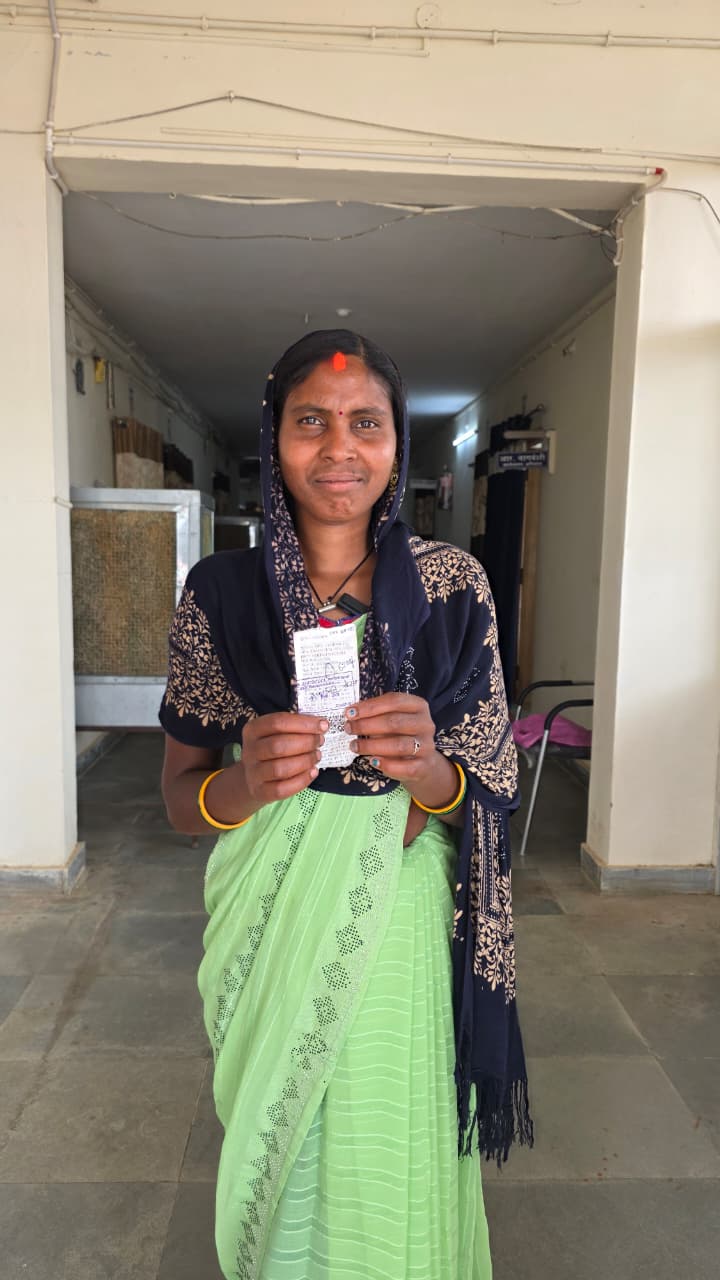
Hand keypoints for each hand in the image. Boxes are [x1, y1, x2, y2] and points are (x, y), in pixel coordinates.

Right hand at [241, 712, 327, 804]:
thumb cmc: (271, 750)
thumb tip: (320, 724)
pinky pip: (281, 789)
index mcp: (253, 730)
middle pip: (278, 745)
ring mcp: (253, 773)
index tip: (323, 725)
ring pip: (280, 769)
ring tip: (317, 756)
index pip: (277, 722)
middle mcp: (250, 751)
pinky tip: (313, 772)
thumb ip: (293, 727)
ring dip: (305, 761)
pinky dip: (301, 780)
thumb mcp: (275, 733)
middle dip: (306, 742)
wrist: (254, 777)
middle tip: (319, 741)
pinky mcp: (260, 791)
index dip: (303, 723)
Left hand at [345, 693, 457, 808]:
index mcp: (418, 706)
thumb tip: (351, 715)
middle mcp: (425, 724)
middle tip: (348, 729)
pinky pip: (405, 767)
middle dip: (367, 726)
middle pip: (395, 722)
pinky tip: (372, 761)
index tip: (349, 713)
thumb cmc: (401, 735)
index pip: (394, 701)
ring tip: (354, 746)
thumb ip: (376, 715)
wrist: (423, 761)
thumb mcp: (392, 719)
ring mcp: (427, 745)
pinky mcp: (424, 765)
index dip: (370, 707)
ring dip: (372, 746)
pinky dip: (387, 765)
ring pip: (399, 745)